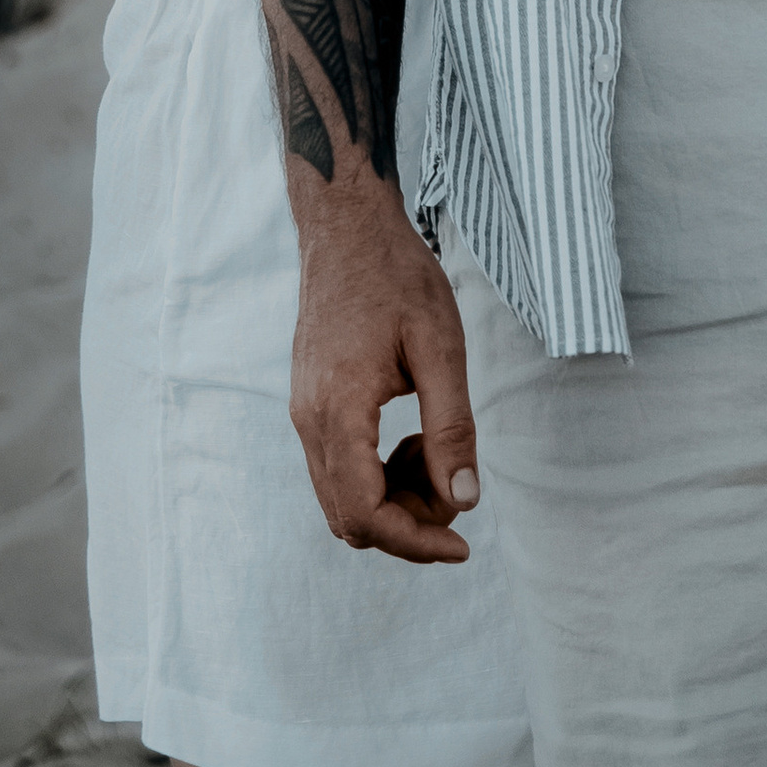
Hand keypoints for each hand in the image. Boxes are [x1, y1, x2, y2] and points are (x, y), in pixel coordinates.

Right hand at [290, 174, 480, 563]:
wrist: (346, 223)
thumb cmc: (397, 274)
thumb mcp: (440, 346)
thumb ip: (451, 428)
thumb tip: (464, 503)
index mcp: (339, 409)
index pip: (367, 514)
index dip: (417, 543)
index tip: (464, 544)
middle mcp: (309, 420)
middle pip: (351, 519)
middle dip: (408, 523)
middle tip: (453, 480)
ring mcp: (303, 411)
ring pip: (342, 498)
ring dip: (393, 498)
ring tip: (434, 445)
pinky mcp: (308, 402)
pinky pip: (337, 467)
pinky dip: (377, 473)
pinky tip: (410, 432)